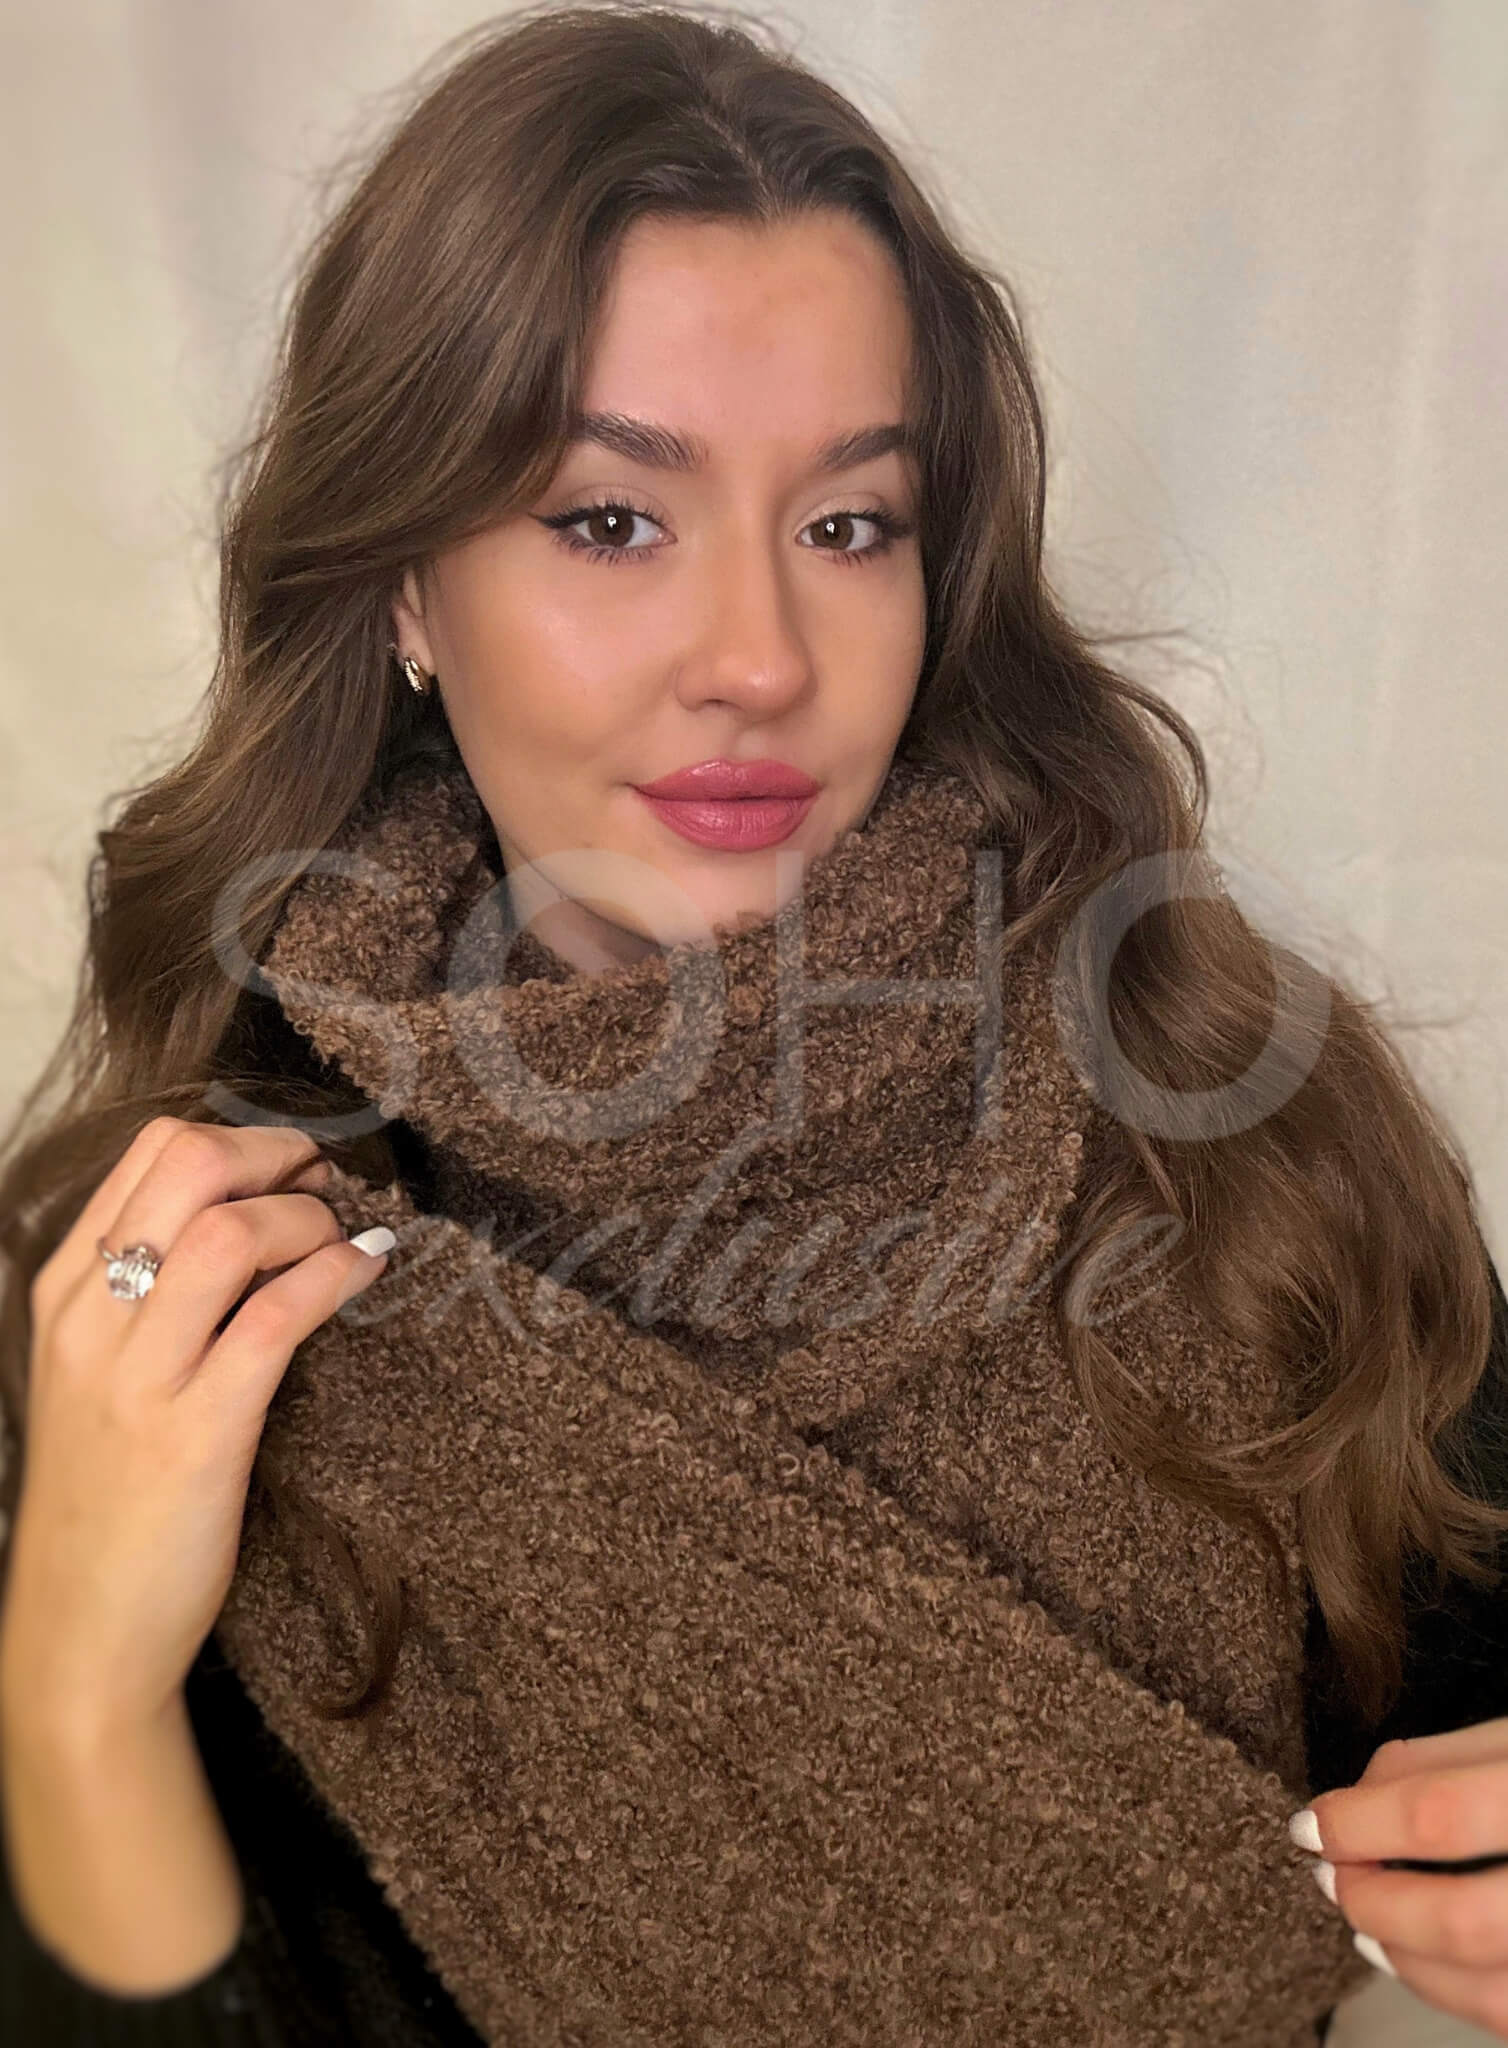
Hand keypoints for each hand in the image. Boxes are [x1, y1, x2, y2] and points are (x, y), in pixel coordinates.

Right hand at [0, 1117, 392, 1741]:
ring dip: (308, 1219)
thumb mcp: (100, 1377)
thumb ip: (149, 1297)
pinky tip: (366, 1271)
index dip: (242, 1137)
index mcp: (65, 1293)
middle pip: (189, 1164)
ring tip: (343, 1240)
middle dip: (277, 1156)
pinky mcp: (196, 1433)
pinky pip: (274, 1319)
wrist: (79, 1635)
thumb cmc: (105, 1500)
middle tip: (327, 1185)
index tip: (294, 1164)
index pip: (149, 1154)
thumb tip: (250, 1221)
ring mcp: (138, 1376)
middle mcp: (92, 1320)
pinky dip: (334, 1277)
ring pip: (230, 1231)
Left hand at [1291, 1718, 1507, 2039]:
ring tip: (1364, 1926)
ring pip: (1498, 1993)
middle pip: (1465, 1921)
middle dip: (1379, 1905)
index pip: (1439, 1813)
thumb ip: (1443, 1760)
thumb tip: (1355, 1800)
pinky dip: (1460, 1995)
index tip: (1311, 1826)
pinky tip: (1422, 1964)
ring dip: (1412, 1964)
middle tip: (1330, 1879)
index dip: (1359, 1824)